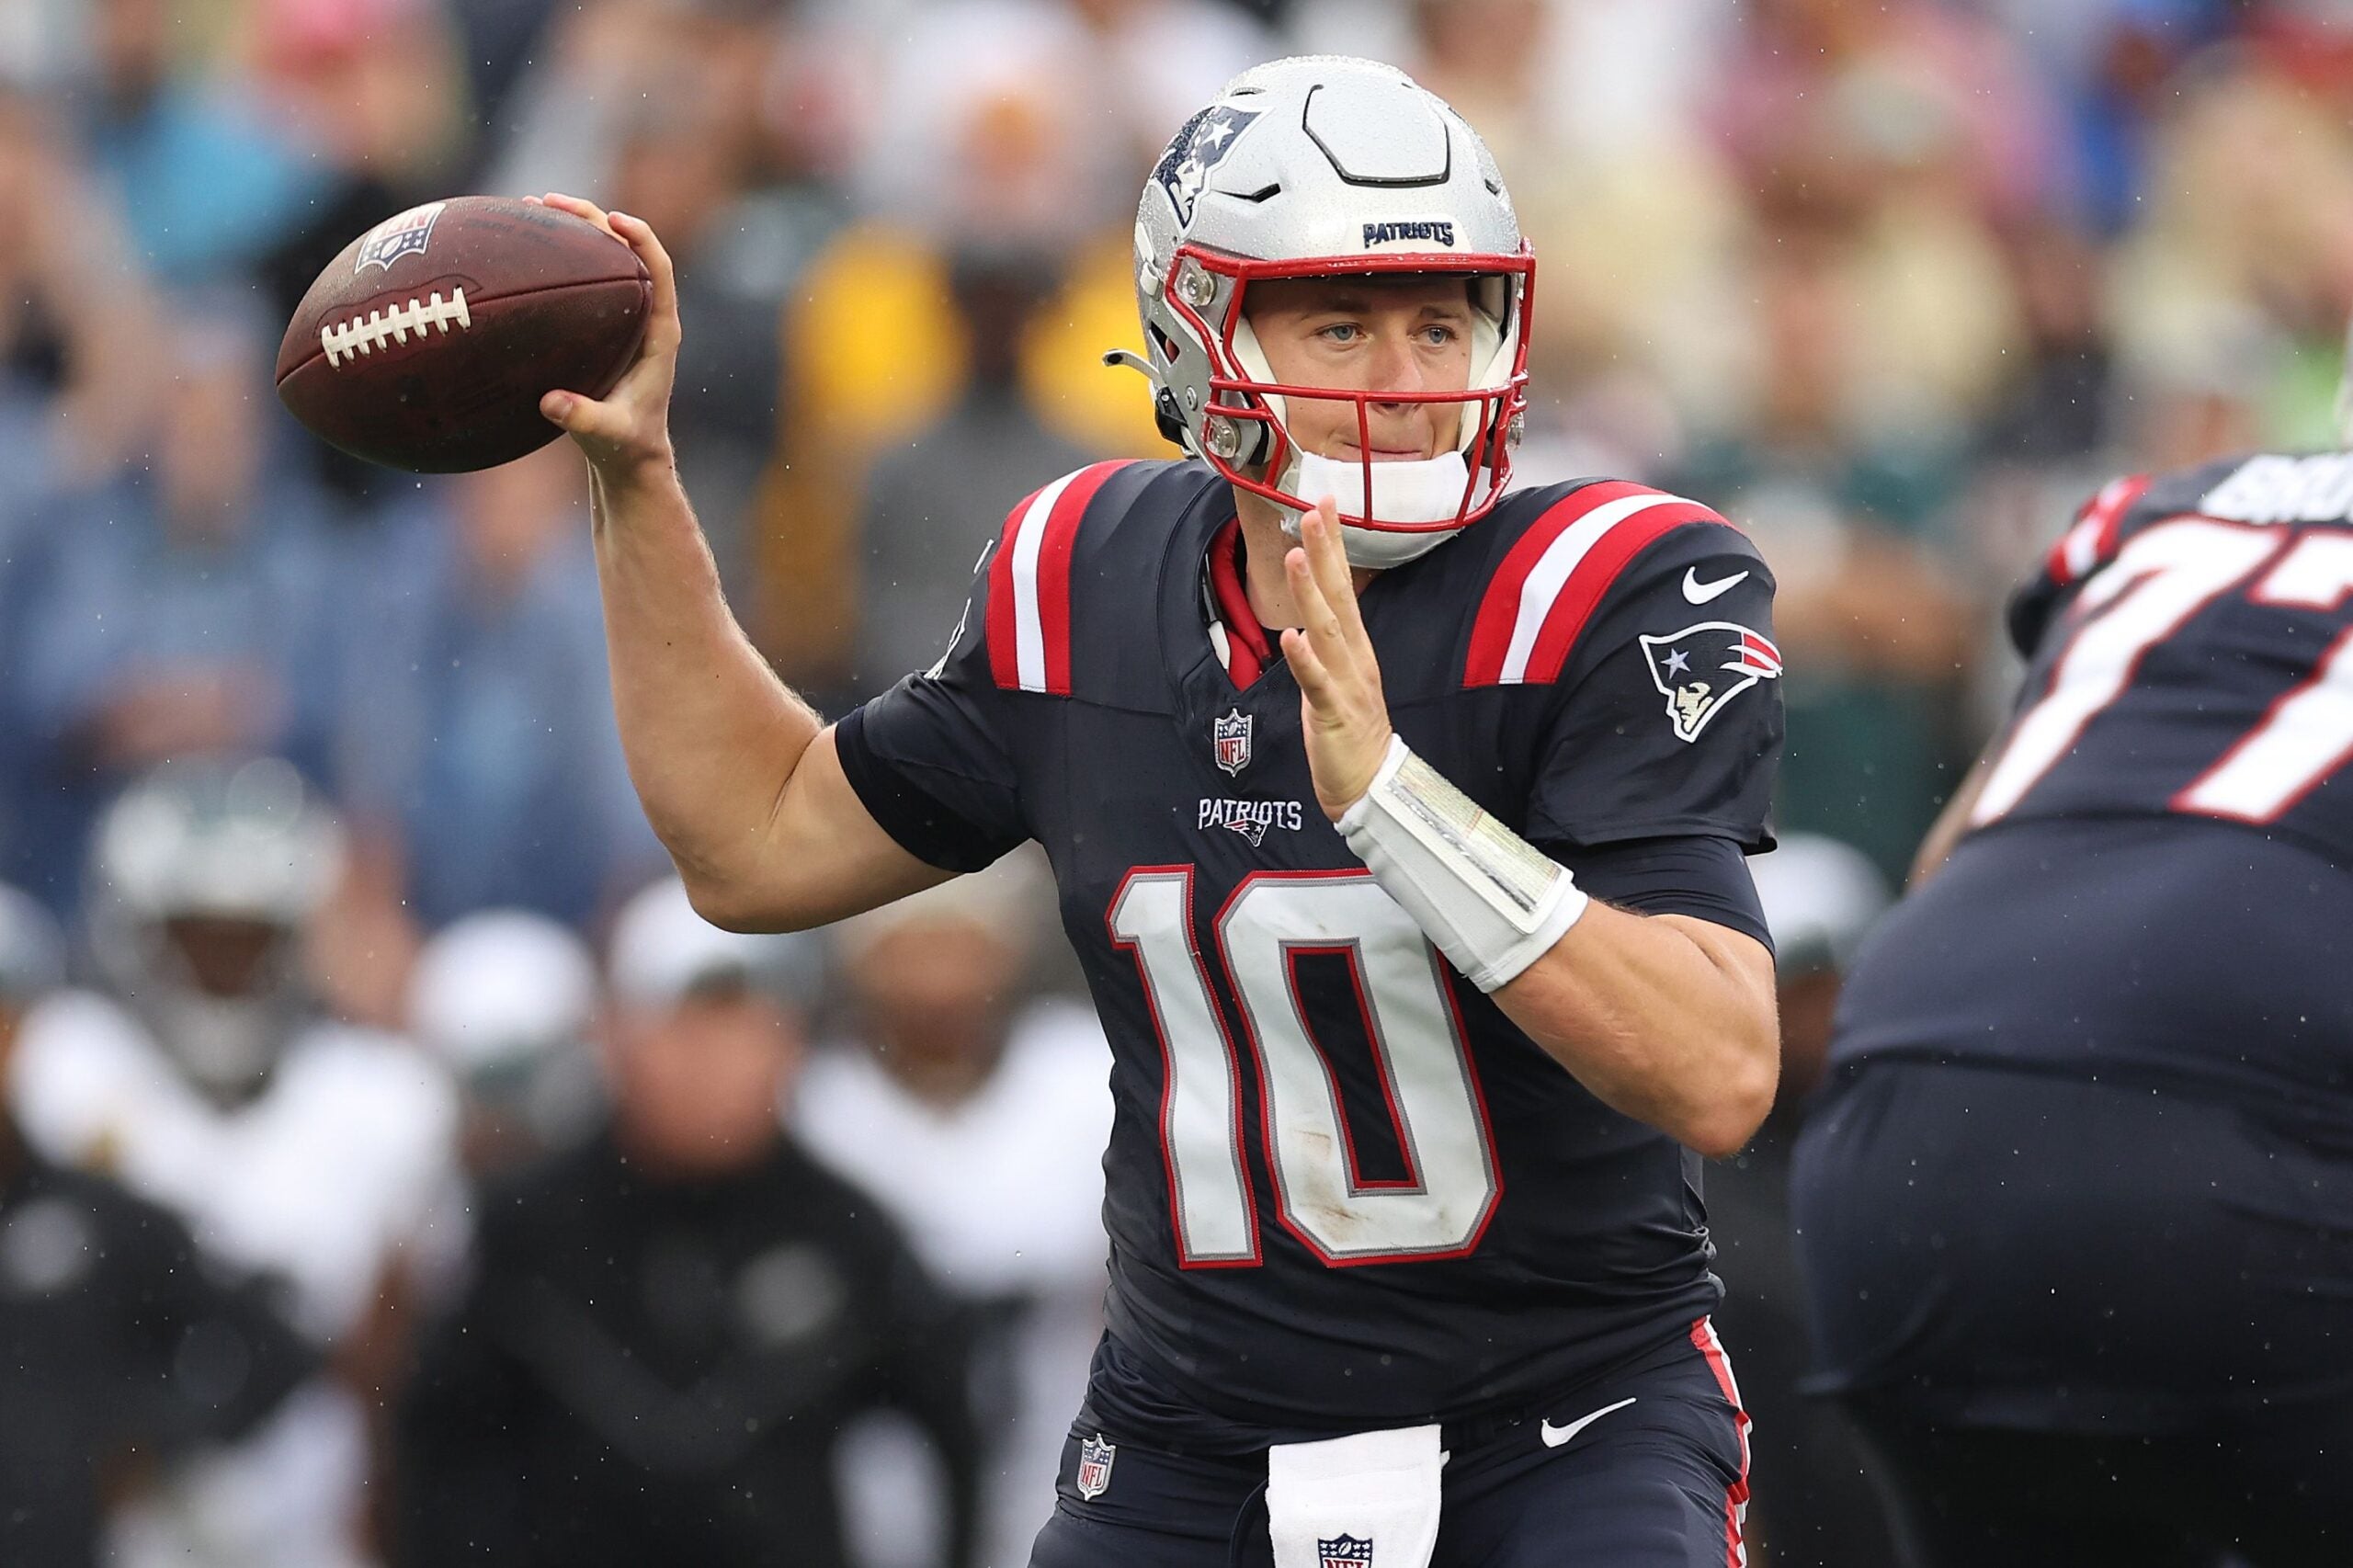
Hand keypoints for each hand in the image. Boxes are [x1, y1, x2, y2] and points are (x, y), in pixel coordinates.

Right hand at [531, 193, 680, 485]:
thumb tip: (553, 402)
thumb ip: (585, 419)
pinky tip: (523, 249)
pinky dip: (558, 260)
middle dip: (592, 220)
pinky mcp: (601, 327)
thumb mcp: (608, 435)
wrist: (629, 458)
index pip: (659, 270)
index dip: (641, 238)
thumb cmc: (626, 446)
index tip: (613, 219)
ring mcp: (622, 319)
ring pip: (603, 260)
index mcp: (659, 334)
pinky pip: (582, 282)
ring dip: (573, 231)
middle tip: (550, 202)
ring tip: (533, 207)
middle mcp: (643, 317)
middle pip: (626, 251)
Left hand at [1281, 498, 1393, 820]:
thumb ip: (1328, 642)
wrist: (1371, 785)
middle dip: (1326, 553)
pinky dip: (1305, 659)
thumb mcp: (1338, 675)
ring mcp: (1346, 683)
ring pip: (1327, 631)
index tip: (1325, 505)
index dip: (1333, 546)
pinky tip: (1292, 637)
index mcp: (1354, 646)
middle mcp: (1354, 657)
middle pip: (1339, 596)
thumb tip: (1310, 612)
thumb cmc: (1350, 730)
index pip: (1343, 586)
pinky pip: (1317, 683)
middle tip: (1314, 510)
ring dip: (1310, 593)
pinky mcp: (1334, 713)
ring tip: (1296, 556)